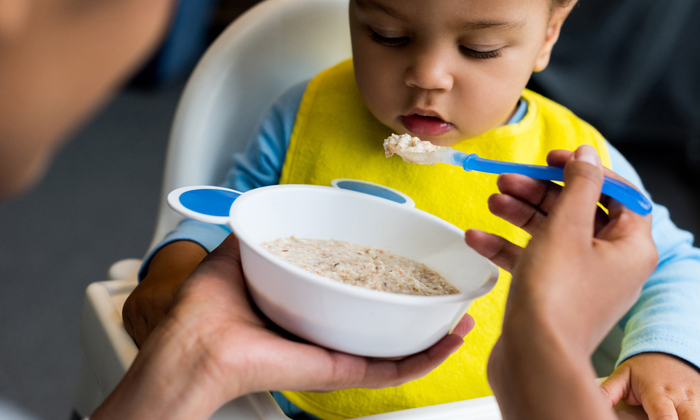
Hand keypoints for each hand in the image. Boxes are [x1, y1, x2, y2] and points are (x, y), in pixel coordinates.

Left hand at [95, 234, 474, 419]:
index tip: (411, 264)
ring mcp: (335, 353)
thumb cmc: (204, 311)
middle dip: (419, 309)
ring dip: (435, 333)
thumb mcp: (239, 255)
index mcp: (305, 305)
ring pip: (397, 348)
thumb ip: (259, 232)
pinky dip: (425, 356)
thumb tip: (268, 207)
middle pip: (382, 322)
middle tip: (446, 292)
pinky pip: (390, 368)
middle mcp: (324, 331)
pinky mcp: (339, 370)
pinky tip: (450, 338)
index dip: (386, 280)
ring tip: (462, 314)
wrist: (192, 349)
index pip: (354, 293)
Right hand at [467, 147, 656, 352]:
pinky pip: (531, 261)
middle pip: (577, 210)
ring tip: (492, 201)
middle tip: (509, 180)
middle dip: (540, 192)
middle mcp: (609, 263)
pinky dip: (507, 247)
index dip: (584, 170)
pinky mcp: (551, 294)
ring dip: (519, 214)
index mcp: (630, 246)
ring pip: (550, 234)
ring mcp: (579, 280)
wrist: (533, 358)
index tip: (553, 158)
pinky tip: (476, 238)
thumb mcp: (567, 227)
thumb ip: (578, 184)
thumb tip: (586, 154)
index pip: (617, 193)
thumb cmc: (556, 294)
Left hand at [602, 353, 699, 418]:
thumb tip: (594, 404)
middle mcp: (682, 397)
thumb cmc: (644, 367)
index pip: (664, 418)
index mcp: (658, 392)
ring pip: (699, 417)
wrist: (670, 350)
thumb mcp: (623, 375)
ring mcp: (698, 398)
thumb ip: (608, 391)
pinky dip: (694, 416)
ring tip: (675, 417)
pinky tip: (683, 416)